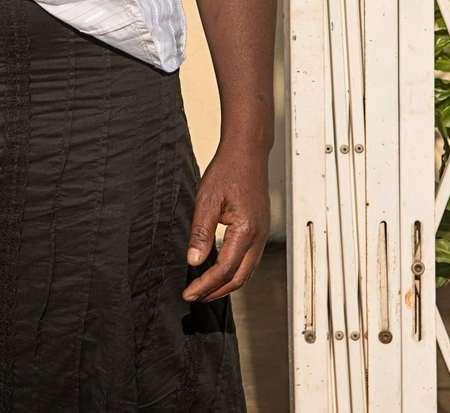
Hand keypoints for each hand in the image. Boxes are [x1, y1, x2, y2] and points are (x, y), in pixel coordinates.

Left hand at [182, 142, 269, 301]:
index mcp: (246, 230)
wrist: (248, 153)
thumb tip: (193, 261)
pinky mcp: (259, 230)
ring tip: (203, 288)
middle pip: (240, 277)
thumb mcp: (207, 199)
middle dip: (216, 291)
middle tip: (194, 297)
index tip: (188, 294)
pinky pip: (248, 259)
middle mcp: (258, 236)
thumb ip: (201, 232)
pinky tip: (217, 269)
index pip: (225, 269)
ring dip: (225, 284)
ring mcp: (261, 234)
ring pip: (246, 271)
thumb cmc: (228, 170)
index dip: (205, 285)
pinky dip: (233, 271)